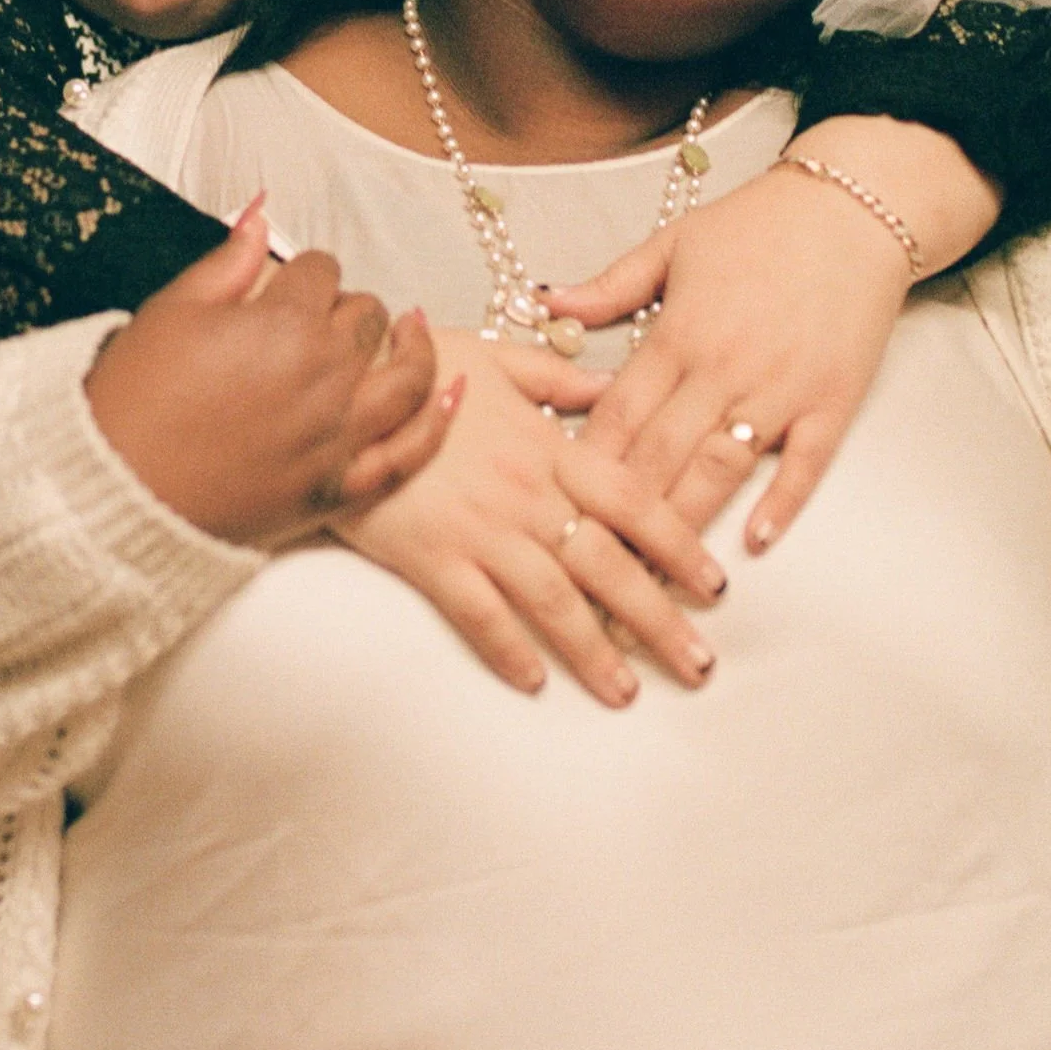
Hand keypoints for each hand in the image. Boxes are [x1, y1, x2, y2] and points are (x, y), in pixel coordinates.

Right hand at [85, 205, 453, 550]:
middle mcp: (324, 374)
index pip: (321, 272)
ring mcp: (339, 434)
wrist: (116, 492)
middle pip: (366, 318)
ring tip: (412, 333)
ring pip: (408, 377)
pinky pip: (410, 452)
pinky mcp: (341, 486)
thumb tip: (260, 209)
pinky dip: (439, 422)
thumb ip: (227, 260)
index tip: (293, 283)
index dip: (307, 272)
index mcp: (282, 322)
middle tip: (325, 316)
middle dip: (349, 308)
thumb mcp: (171, 311)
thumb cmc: (133, 403)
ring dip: (415, 348)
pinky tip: (455, 396)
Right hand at [335, 328, 724, 706]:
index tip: (715, 587)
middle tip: (700, 667)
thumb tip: (610, 385)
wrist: (334, 382)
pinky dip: (508, 649)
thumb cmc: (414, 366)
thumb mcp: (493, 356)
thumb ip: (557, 376)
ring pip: (552, 599)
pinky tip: (534, 682)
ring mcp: (478, 527)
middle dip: (658, 620)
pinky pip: (477, 612)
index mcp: (548, 445)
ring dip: (594, 650)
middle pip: (608, 564)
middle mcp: (525, 492)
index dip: (679, 546)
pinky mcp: (429, 554)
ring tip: (626, 692)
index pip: (632, 502)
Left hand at [548, 129, 960, 551]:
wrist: (852, 208)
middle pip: (659, 458)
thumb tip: (545, 302)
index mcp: (676, 333)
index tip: (554, 513)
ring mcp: (779, 389)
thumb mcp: (672, 242)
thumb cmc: (758, 224)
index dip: (583, 470)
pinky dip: (779, 503)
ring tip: (656, 585)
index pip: (617, 417)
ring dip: (686, 529)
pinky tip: (753, 542)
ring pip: (721, 470)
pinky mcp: (831, 401)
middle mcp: (722, 369)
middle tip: (591, 574)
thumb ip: (608, 285)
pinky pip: (803, 463)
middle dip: (621, 521)